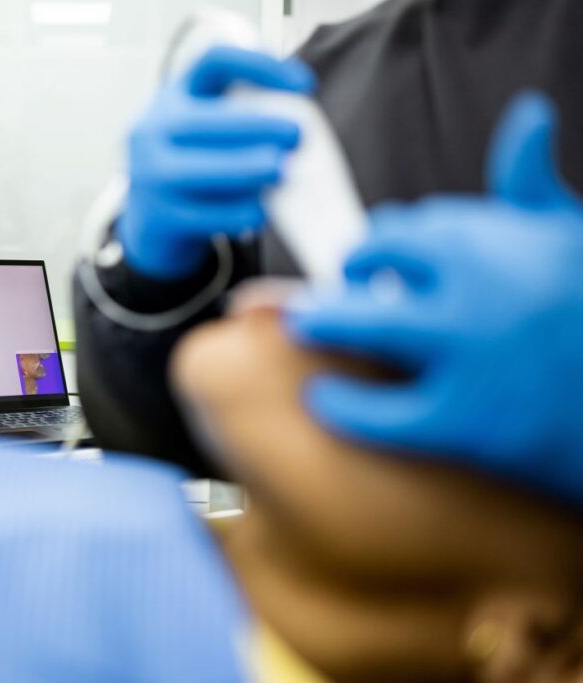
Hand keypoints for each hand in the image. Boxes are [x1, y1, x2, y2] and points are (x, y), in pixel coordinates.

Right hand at [117, 46, 315, 279]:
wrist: (150, 218)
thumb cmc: (196, 163)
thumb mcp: (206, 129)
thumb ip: (241, 118)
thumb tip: (298, 125)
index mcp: (173, 97)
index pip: (215, 62)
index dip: (261, 66)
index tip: (305, 85)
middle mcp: (152, 130)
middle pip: (206, 120)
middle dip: (257, 126)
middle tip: (296, 135)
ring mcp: (148, 174)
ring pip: (201, 170)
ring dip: (247, 168)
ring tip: (281, 170)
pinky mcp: (158, 216)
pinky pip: (203, 214)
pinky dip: (236, 211)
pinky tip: (260, 211)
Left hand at [285, 93, 582, 504]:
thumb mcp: (572, 236)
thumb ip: (531, 182)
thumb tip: (527, 114)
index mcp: (498, 241)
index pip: (405, 226)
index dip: (379, 242)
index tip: (373, 258)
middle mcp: (480, 290)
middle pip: (372, 263)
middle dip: (342, 272)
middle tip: (319, 293)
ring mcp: (471, 358)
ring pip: (367, 326)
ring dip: (324, 322)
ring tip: (302, 327)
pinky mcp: (469, 424)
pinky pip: (380, 414)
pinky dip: (342, 405)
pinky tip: (321, 396)